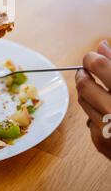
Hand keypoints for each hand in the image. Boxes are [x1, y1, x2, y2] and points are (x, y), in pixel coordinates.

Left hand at [76, 40, 110, 159]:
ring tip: (99, 89)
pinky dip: (95, 113)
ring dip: (87, 92)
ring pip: (83, 101)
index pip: (98, 65)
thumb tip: (101, 46)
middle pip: (83, 84)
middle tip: (88, 71)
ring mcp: (108, 130)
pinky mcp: (102, 143)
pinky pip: (89, 120)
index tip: (92, 57)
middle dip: (83, 74)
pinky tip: (108, 113)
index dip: (92, 58)